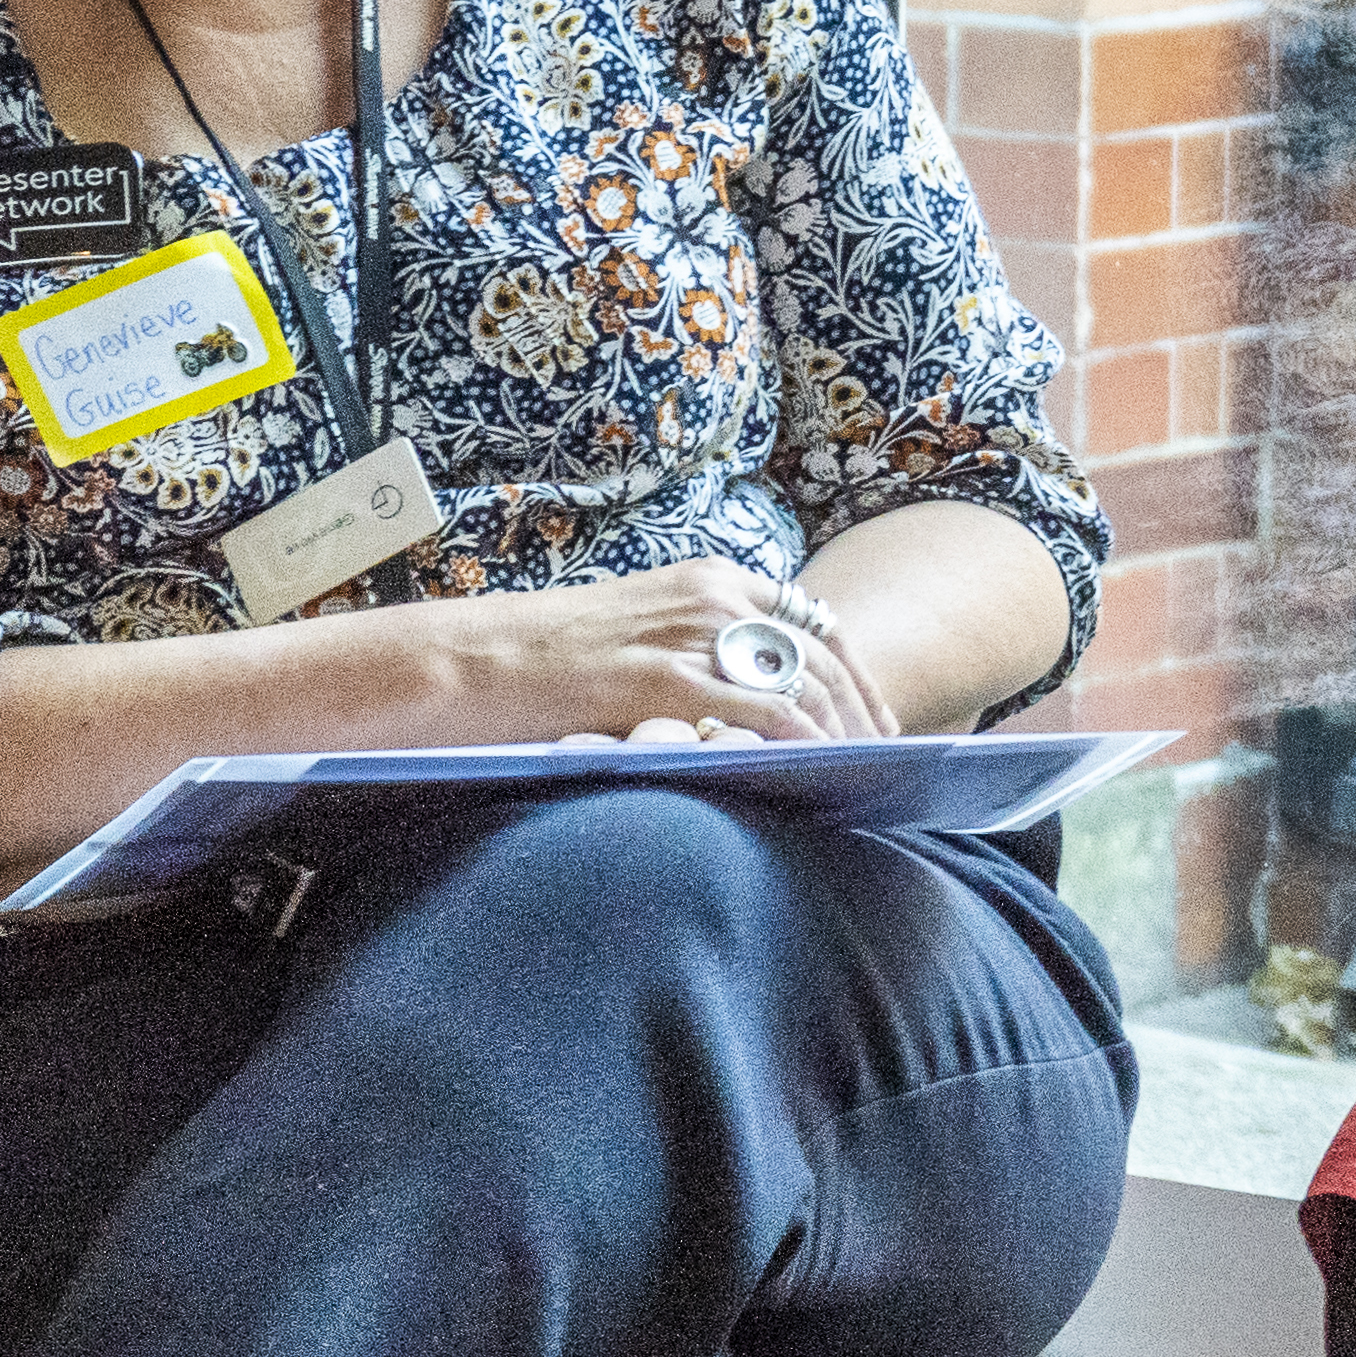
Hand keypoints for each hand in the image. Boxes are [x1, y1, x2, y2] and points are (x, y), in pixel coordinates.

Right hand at [473, 558, 884, 746]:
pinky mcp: (665, 678)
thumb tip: (752, 711)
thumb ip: (697, 660)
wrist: (467, 662)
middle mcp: (711, 597)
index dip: (852, 673)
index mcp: (706, 581)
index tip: (875, 717)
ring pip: (803, 683)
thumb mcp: (639, 641)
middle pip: (821, 654)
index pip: (810, 622)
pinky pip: (762, 712)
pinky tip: (823, 772)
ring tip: (865, 775)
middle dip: (862, 709)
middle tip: (887, 757)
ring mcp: (690, 635)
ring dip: (844, 732)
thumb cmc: (542, 662)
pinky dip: (803, 742)